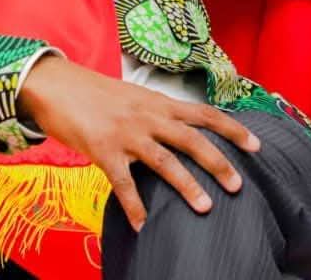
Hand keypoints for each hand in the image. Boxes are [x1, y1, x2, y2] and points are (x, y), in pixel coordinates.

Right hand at [17, 55, 260, 231]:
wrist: (55, 84)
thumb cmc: (93, 93)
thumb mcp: (131, 96)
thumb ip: (154, 112)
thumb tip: (177, 130)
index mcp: (158, 102)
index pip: (204, 113)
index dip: (233, 129)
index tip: (256, 146)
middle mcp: (148, 116)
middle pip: (192, 139)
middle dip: (218, 162)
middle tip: (238, 185)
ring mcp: (126, 133)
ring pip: (165, 161)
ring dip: (186, 185)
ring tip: (204, 207)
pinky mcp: (103, 149)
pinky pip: (123, 182)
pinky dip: (134, 206)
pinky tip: (142, 225)